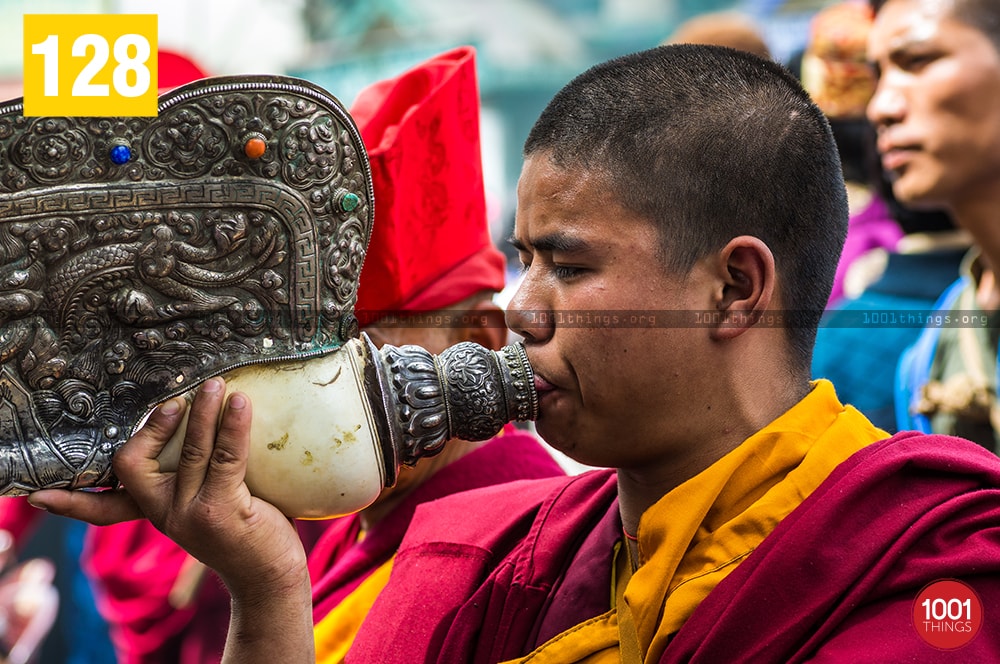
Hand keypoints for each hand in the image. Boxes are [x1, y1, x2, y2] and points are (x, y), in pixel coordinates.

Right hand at [28, 377, 307, 597]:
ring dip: (201, 413)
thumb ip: (195, 479)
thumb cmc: (244, 533)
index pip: (103, 508)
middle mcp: (166, 515)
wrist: (268, 578)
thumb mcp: (207, 508)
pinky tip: (240, 404)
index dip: (72, 502)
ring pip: (187, 452)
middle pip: (133, 466)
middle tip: (173, 400)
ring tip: (214, 384)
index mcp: (155, 513)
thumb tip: (205, 427)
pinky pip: (226, 457)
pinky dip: (232, 426)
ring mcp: (191, 514)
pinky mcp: (222, 511)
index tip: (40, 496)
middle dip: (149, 428)